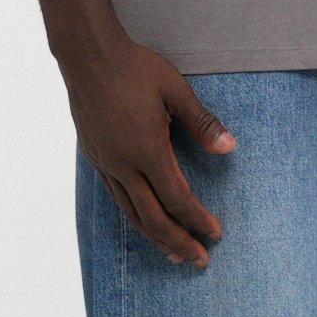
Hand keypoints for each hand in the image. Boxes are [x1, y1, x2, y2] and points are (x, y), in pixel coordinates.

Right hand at [62, 32, 234, 266]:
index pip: (178, 199)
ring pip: (132, 214)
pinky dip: (135, 218)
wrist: (87, 55)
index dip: (198, 220)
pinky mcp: (96, 158)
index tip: (215, 233)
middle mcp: (124, 164)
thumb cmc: (134, 68)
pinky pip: (117, 199)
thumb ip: (202, 123)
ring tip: (174, 255)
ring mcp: (106, 164)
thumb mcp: (175, 90)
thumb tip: (229, 148)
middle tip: (199, 261)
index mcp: (148, 150)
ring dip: (155, 238)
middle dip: (179, 243)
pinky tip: (144, 223)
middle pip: (154, 219)